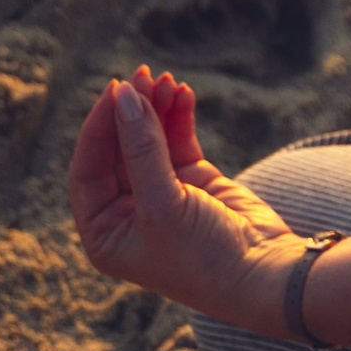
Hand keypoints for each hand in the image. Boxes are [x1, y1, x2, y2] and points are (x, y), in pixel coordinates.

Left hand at [67, 65, 302, 329]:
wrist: (264, 276)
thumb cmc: (203, 256)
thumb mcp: (163, 204)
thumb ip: (141, 148)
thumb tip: (124, 95)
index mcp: (104, 233)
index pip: (87, 169)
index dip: (99, 127)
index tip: (116, 90)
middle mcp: (127, 213)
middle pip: (117, 149)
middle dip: (130, 112)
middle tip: (144, 75)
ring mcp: (160, 195)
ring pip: (148, 140)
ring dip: (155, 109)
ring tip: (168, 80)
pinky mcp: (193, 182)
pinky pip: (177, 141)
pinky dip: (179, 117)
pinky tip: (183, 93)